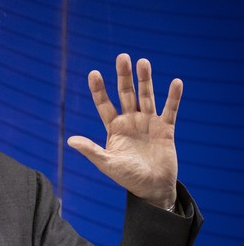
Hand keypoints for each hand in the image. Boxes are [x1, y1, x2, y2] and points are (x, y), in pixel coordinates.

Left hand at [67, 53, 181, 209]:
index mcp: (114, 128)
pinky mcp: (166, 129)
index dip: (99, 89)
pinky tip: (176, 82)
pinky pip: (170, 110)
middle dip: (124, 77)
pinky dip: (173, 97)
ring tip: (143, 62)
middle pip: (126, 94)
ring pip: (146, 96)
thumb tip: (70, 140)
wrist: (152, 188)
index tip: (94, 73)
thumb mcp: (106, 164)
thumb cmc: (127, 177)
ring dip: (145, 80)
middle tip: (122, 57)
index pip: (104, 104)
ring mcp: (148, 123)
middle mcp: (130, 121)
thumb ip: (91, 150)